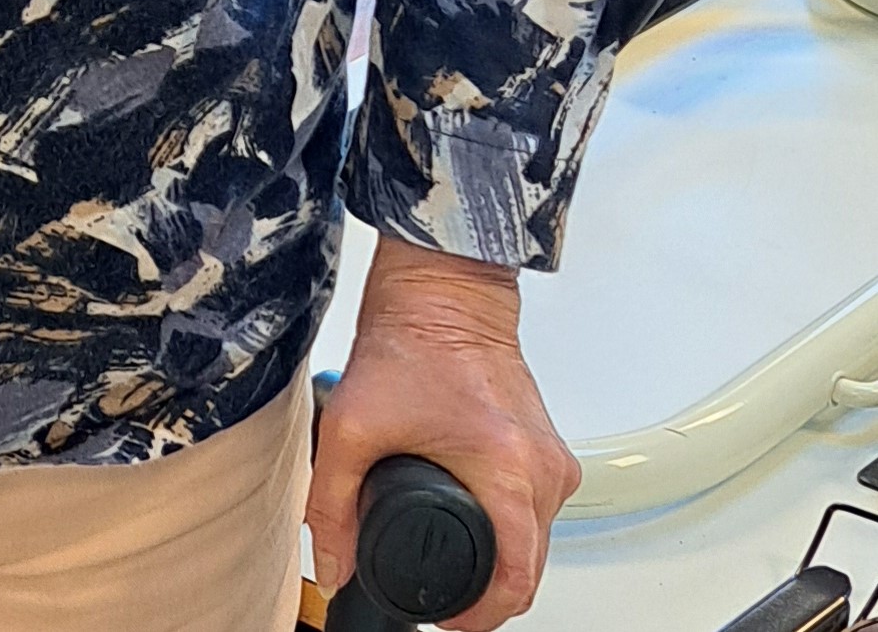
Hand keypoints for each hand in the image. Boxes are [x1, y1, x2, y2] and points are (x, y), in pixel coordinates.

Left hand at [306, 236, 577, 629]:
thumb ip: (330, 503)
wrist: (441, 286)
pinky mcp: (548, 444)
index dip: (479, 616)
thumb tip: (331, 565)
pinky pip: (536, 507)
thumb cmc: (410, 339)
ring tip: (450, 550)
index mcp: (508, 472)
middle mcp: (544, 470)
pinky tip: (470, 513)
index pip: (516, 582)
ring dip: (499, 554)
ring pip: (536, 538)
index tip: (447, 619)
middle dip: (486, 590)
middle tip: (441, 595)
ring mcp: (553, 456)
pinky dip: (508, 520)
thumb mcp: (351, 426)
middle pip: (529, 567)